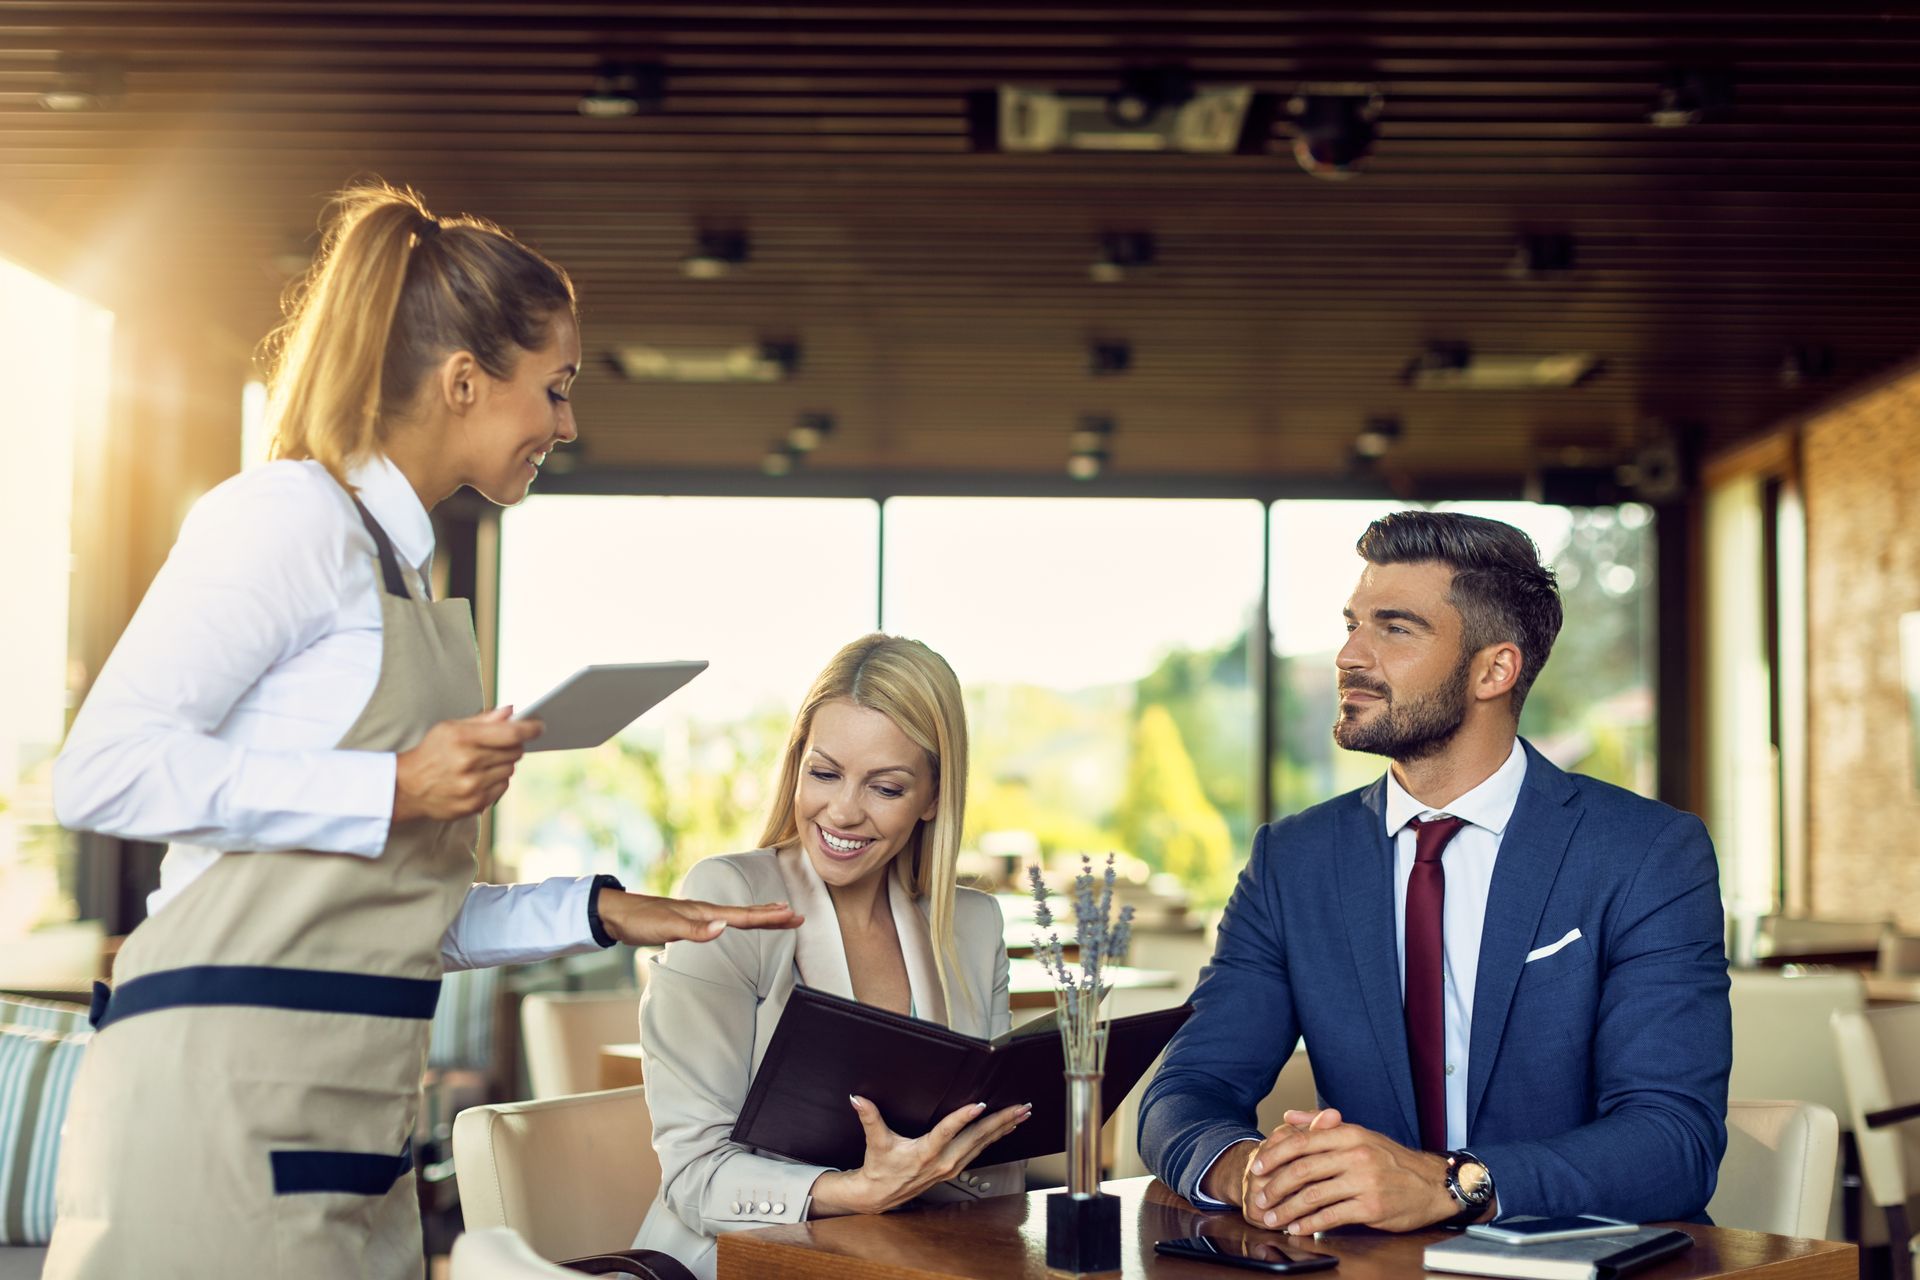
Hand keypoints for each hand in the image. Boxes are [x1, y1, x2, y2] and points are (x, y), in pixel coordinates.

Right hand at [393, 708, 542, 822]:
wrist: (407, 787)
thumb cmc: (431, 752)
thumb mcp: (450, 728)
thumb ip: (483, 720)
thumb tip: (512, 712)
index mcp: (463, 739)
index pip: (511, 733)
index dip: (531, 728)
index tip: (540, 726)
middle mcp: (469, 764)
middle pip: (515, 752)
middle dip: (513, 745)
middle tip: (501, 743)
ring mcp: (472, 787)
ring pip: (510, 770)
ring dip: (504, 764)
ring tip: (483, 762)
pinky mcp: (475, 804)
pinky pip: (502, 788)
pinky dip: (496, 781)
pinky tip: (479, 777)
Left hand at [596, 889, 802, 944]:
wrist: (616, 914)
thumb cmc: (640, 919)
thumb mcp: (667, 927)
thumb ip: (696, 929)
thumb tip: (724, 927)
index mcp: (704, 912)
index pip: (744, 916)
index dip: (769, 918)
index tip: (793, 916)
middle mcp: (705, 911)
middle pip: (746, 914)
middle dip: (772, 915)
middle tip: (797, 916)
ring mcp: (698, 916)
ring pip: (736, 916)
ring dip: (759, 917)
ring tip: (778, 914)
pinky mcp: (689, 922)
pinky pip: (723, 921)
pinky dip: (738, 921)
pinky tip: (736, 923)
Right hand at [810, 1095, 1030, 1215]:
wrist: (880, 1195)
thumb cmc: (879, 1167)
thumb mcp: (876, 1142)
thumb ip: (870, 1118)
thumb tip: (858, 1098)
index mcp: (925, 1152)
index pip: (947, 1132)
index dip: (963, 1118)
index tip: (980, 1105)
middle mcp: (943, 1161)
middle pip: (976, 1138)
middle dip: (1001, 1121)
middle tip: (1021, 1107)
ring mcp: (951, 1167)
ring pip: (982, 1145)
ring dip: (1003, 1128)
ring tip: (1021, 1114)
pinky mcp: (954, 1168)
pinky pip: (979, 1151)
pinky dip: (994, 1138)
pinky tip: (1004, 1129)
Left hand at [1242, 1107, 1457, 1234]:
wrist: (1431, 1183)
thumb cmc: (1392, 1160)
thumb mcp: (1359, 1134)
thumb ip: (1321, 1125)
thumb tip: (1289, 1116)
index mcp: (1348, 1134)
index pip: (1301, 1141)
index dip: (1274, 1155)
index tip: (1257, 1166)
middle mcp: (1355, 1155)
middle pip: (1302, 1169)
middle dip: (1275, 1185)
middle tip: (1260, 1197)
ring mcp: (1363, 1181)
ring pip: (1313, 1195)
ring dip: (1287, 1209)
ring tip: (1272, 1218)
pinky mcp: (1371, 1206)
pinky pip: (1332, 1216)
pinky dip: (1310, 1224)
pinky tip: (1298, 1228)